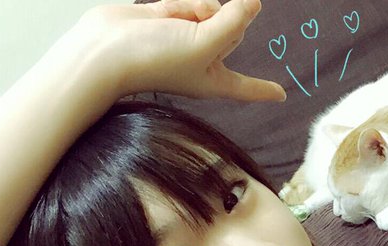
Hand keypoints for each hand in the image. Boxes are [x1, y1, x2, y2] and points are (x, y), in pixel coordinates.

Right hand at [76, 0, 284, 101]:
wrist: (107, 48)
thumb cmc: (156, 58)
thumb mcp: (204, 42)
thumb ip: (234, 22)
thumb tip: (254, 4)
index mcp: (214, 80)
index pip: (246, 87)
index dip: (264, 90)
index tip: (281, 95)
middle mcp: (203, 62)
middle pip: (234, 33)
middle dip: (223, 20)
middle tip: (205, 23)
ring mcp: (186, 41)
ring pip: (212, 13)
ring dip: (197, 10)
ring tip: (173, 24)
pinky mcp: (170, 22)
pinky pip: (189, 5)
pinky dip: (180, 6)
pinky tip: (161, 15)